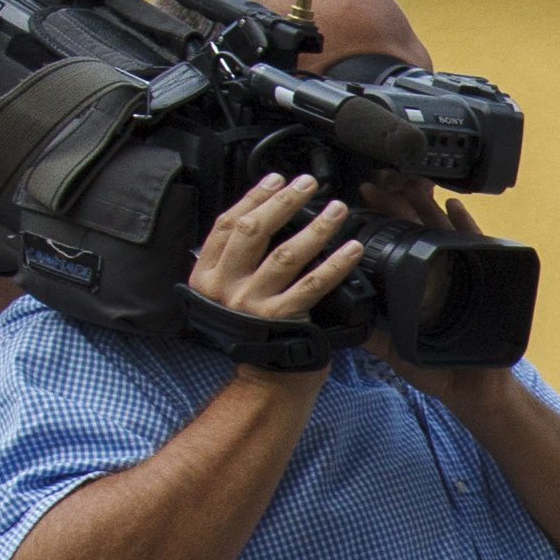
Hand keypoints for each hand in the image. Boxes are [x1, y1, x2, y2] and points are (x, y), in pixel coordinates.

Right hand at [189, 172, 361, 352]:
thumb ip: (235, 261)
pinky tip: (352, 248)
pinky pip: (314, 284)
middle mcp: (226, 288)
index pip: (228, 225)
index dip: (253, 197)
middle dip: (284, 202)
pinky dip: (336, 263)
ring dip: (316, 227)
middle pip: (255, 232)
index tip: (276, 179)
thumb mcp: (228, 294)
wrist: (266, 380)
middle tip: (309, 184)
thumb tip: (261, 215)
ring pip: (287, 254)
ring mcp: (254, 304)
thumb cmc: (254, 332)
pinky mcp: (283, 319)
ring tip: (337, 209)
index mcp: (208, 277)